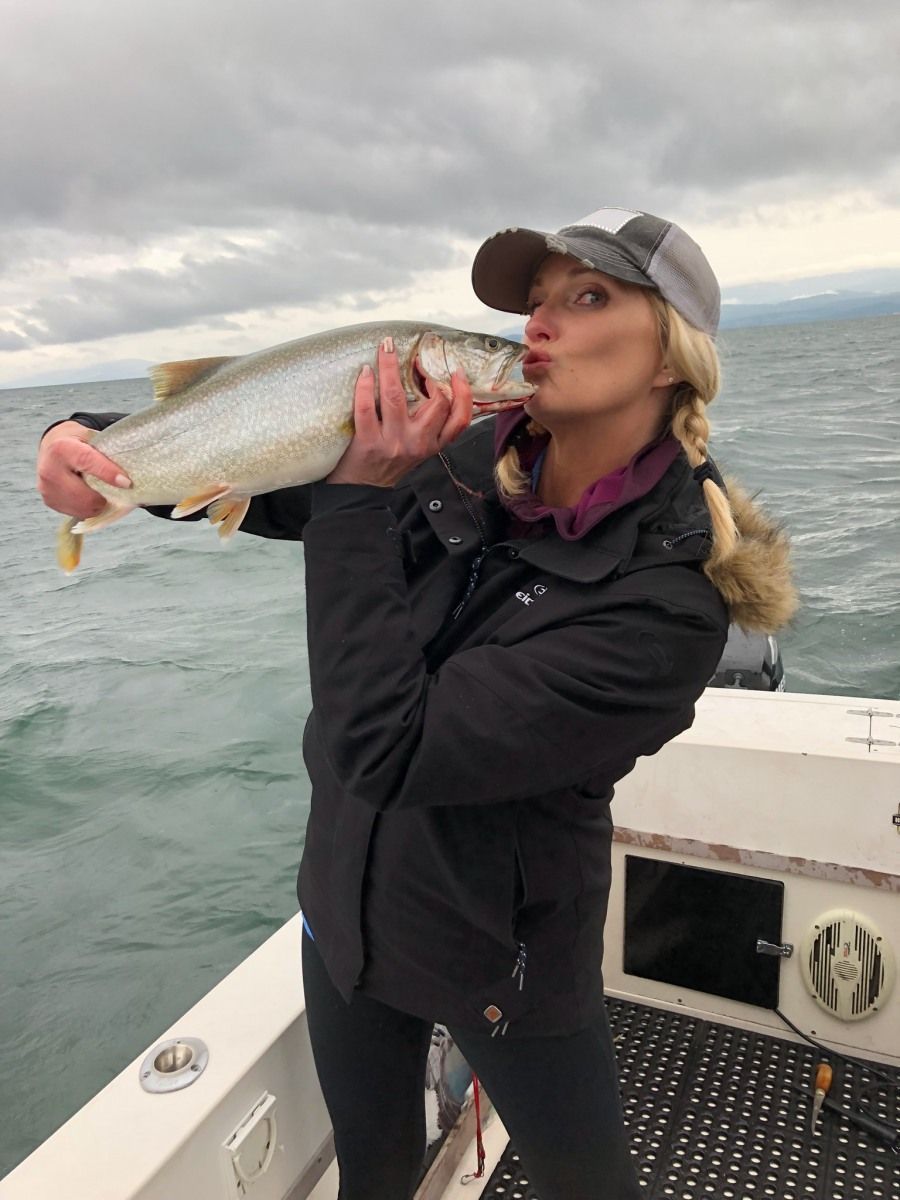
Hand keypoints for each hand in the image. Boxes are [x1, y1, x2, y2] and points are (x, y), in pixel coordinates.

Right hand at [36, 421, 131, 517]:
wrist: (52, 447)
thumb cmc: (78, 441)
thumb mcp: (91, 437)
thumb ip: (107, 450)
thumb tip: (136, 468)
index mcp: (61, 449)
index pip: (87, 462)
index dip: (108, 473)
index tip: (126, 482)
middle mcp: (49, 470)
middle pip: (85, 495)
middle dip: (107, 495)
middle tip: (120, 490)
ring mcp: (47, 489)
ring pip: (84, 507)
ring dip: (100, 503)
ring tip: (105, 492)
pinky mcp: (50, 501)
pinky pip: (78, 512)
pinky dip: (91, 507)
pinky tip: (93, 495)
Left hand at [325, 337, 472, 486]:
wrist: (362, 492)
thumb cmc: (388, 464)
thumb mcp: (418, 449)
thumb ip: (429, 426)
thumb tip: (432, 383)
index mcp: (433, 445)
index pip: (460, 420)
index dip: (463, 394)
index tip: (456, 372)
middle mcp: (417, 444)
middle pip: (436, 404)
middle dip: (428, 375)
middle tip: (416, 360)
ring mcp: (393, 443)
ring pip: (395, 397)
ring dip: (390, 366)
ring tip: (386, 348)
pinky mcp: (368, 443)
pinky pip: (366, 407)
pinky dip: (365, 385)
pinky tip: (366, 372)